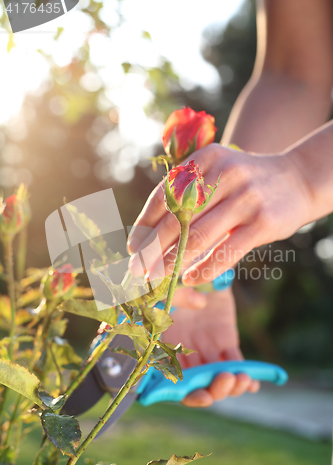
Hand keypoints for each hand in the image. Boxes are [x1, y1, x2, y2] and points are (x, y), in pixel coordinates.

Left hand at [128, 144, 310, 284]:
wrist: (297, 179)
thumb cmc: (246, 182)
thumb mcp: (218, 172)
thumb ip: (190, 193)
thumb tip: (151, 232)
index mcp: (206, 159)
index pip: (165, 195)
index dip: (145, 224)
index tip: (132, 246)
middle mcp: (225, 174)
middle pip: (177, 219)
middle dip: (152, 248)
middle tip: (137, 269)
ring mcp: (245, 198)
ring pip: (198, 237)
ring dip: (172, 262)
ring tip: (156, 278)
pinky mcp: (262, 223)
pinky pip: (226, 252)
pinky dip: (204, 269)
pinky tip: (189, 279)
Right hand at [162, 286, 259, 406]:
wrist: (197, 266)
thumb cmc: (175, 277)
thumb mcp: (170, 284)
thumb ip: (179, 294)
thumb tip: (201, 303)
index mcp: (163, 344)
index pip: (170, 378)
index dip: (184, 392)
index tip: (202, 394)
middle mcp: (183, 352)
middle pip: (197, 384)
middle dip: (213, 390)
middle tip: (226, 380)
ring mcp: (205, 349)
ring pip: (217, 376)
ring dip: (230, 385)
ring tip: (244, 380)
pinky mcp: (225, 341)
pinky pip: (234, 362)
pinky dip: (245, 373)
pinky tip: (253, 381)